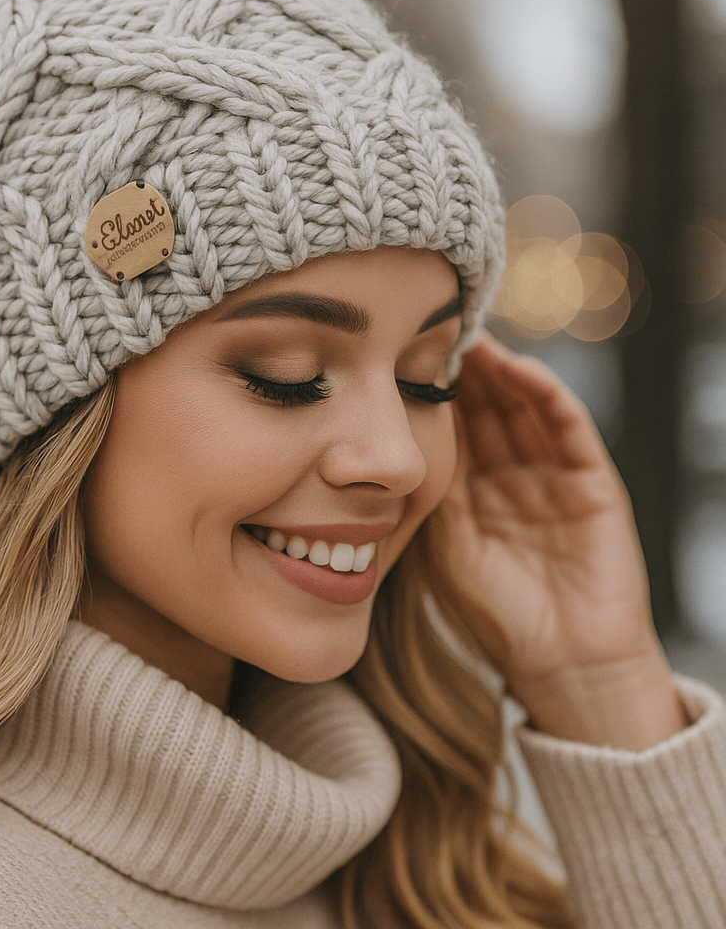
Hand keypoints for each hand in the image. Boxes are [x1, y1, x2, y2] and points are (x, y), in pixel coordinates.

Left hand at [426, 334, 685, 748]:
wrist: (561, 662)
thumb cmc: (496, 613)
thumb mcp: (450, 544)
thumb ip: (433, 492)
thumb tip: (395, 443)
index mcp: (476, 489)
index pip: (453, 427)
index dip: (432, 392)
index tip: (403, 354)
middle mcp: (513, 474)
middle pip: (487, 407)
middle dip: (463, 369)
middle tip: (435, 325)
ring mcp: (554, 474)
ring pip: (523, 408)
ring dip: (500, 372)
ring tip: (471, 336)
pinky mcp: (593, 482)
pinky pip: (568, 430)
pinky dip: (546, 397)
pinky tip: (520, 370)